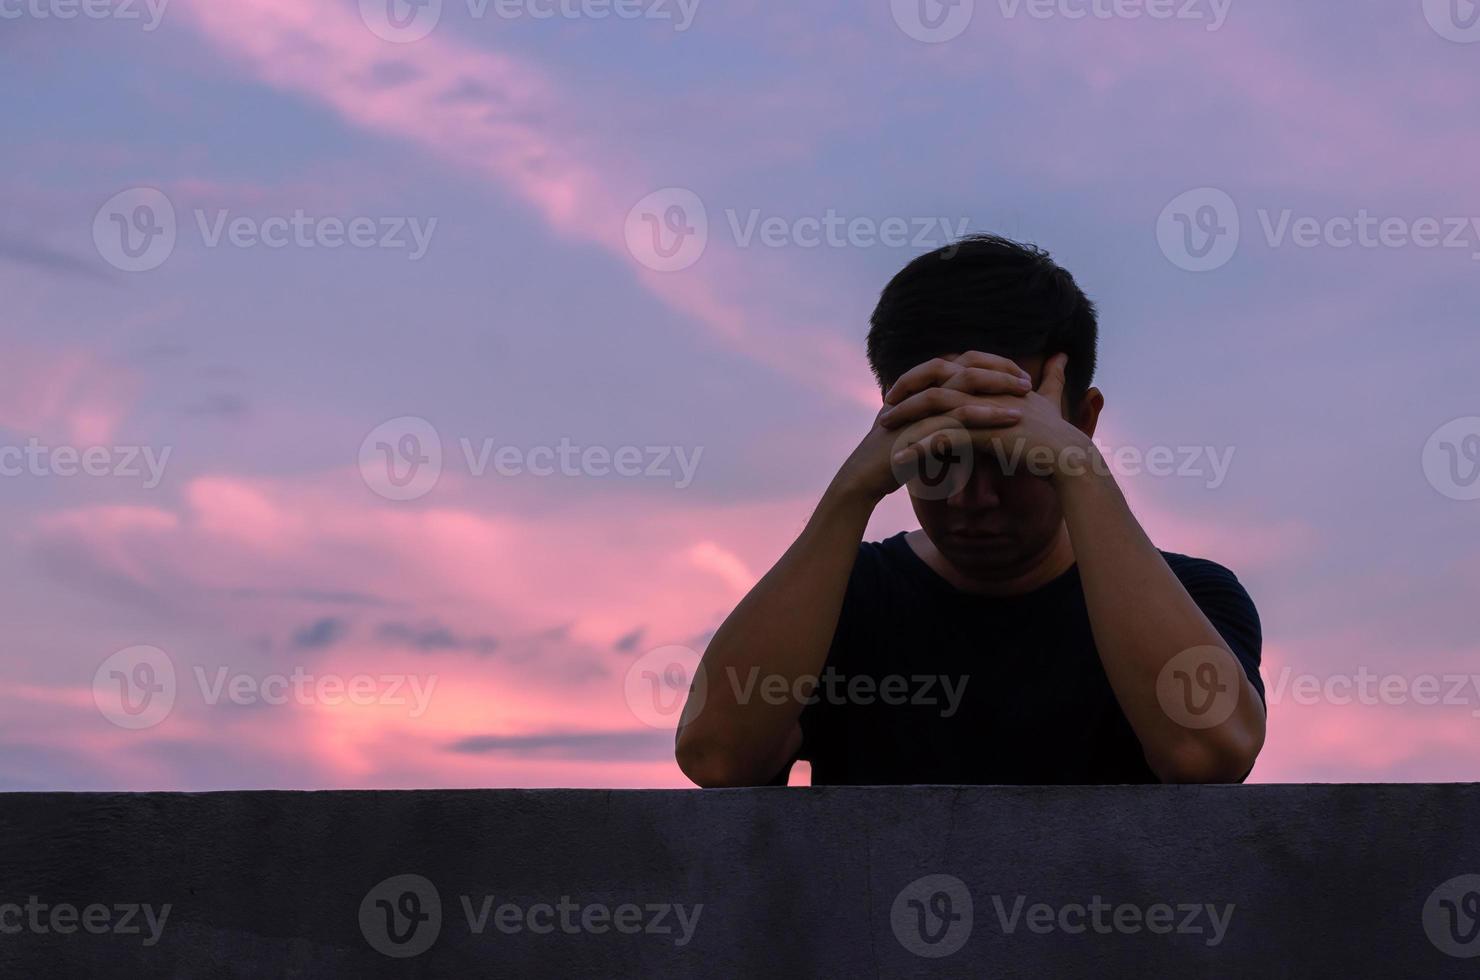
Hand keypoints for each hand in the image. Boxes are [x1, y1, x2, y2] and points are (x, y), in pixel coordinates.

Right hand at [828, 353, 1029, 504]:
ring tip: (1026, 392)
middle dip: (1000, 368)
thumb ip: (946, 424)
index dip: (992, 365)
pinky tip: (1011, 417)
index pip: (963, 362)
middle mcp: (921, 386)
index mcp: (923, 384)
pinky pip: (958, 411)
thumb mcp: (926, 434)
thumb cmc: (896, 457)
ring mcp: (919, 400)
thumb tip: (975, 426)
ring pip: (965, 381)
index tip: (1020, 376)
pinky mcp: (920, 420)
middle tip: (1028, 381)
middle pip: (966, 362)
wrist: (866, 477)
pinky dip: (987, 411)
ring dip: (998, 384)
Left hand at [879, 351, 1093, 481]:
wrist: (1070, 458)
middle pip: (937, 383)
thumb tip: (1061, 356)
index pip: (952, 370)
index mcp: (995, 380)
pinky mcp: (984, 433)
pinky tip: (899, 459)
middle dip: (908, 393)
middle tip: (885, 405)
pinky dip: (919, 447)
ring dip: (907, 419)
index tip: (907, 389)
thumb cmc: (1058, 434)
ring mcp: (985, 409)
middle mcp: (988, 389)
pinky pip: (942, 438)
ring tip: (884, 430)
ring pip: (935, 409)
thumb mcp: (1050, 400)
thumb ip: (1051, 378)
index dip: (927, 378)